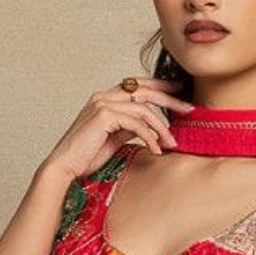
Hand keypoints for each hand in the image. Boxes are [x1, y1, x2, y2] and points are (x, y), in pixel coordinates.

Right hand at [42, 77, 194, 182]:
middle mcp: (104, 96)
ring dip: (162, 126)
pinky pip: (136, 123)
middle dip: (170, 98)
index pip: (138, 86)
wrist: (65, 169)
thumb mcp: (114, 139)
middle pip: (145, 90)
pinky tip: (157, 150)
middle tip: (190, 109)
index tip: (180, 92)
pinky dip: (150, 137)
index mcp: (106, 98)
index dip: (161, 86)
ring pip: (144, 108)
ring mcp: (103, 103)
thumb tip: (149, 128)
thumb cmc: (86, 158)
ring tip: (173, 142)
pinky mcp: (103, 116)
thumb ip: (129, 128)